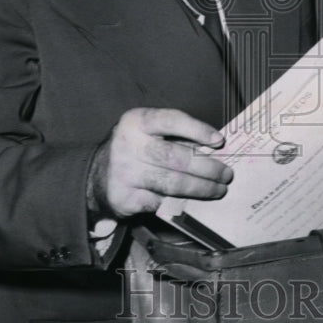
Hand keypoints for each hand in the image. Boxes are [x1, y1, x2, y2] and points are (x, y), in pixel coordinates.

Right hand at [87, 108, 231, 219]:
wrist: (97, 177)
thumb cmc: (135, 149)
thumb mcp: (148, 132)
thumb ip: (176, 137)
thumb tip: (213, 148)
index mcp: (137, 121)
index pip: (171, 120)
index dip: (197, 129)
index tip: (219, 141)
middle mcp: (129, 145)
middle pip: (176, 157)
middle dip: (208, 168)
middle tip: (226, 174)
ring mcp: (125, 173)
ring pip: (172, 183)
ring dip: (201, 188)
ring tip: (218, 189)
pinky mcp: (125, 198)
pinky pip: (161, 202)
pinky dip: (179, 202)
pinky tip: (191, 201)